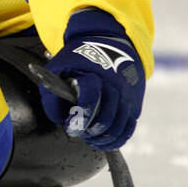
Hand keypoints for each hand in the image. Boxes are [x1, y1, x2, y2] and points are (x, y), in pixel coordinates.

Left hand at [39, 10, 144, 150]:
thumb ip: (53, 95)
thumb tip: (62, 121)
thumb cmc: (78, 61)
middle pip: (107, 116)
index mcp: (93, 73)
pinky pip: (129, 127)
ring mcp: (126, 94)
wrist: (109, 44)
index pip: (91, 96)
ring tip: (91, 140)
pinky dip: (117, 139)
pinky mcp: (133, 103)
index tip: (72, 125)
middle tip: (82, 133)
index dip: (82, 114)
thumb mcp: (58, 69)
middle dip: (92, 130)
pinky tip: (105, 142)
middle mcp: (114, 83)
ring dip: (104, 138)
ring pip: (120, 125)